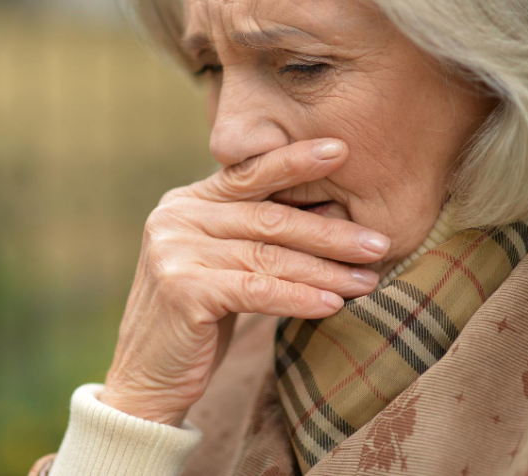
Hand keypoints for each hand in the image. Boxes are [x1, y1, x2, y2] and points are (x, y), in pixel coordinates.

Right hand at [99, 139, 389, 425]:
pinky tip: (333, 304)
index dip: (296, 160)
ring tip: (369, 280)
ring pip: (268, 255)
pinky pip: (256, 289)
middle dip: (330, 231)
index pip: (249, 174)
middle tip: (379, 243)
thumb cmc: (199, 320)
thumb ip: (254, 232)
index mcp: (185, 202)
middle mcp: (174, 218)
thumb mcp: (221, 264)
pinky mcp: (182, 289)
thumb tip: (333, 208)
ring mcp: (174, 251)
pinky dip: (300, 297)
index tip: (342, 149)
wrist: (148, 377)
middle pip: (268, 218)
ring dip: (326, 270)